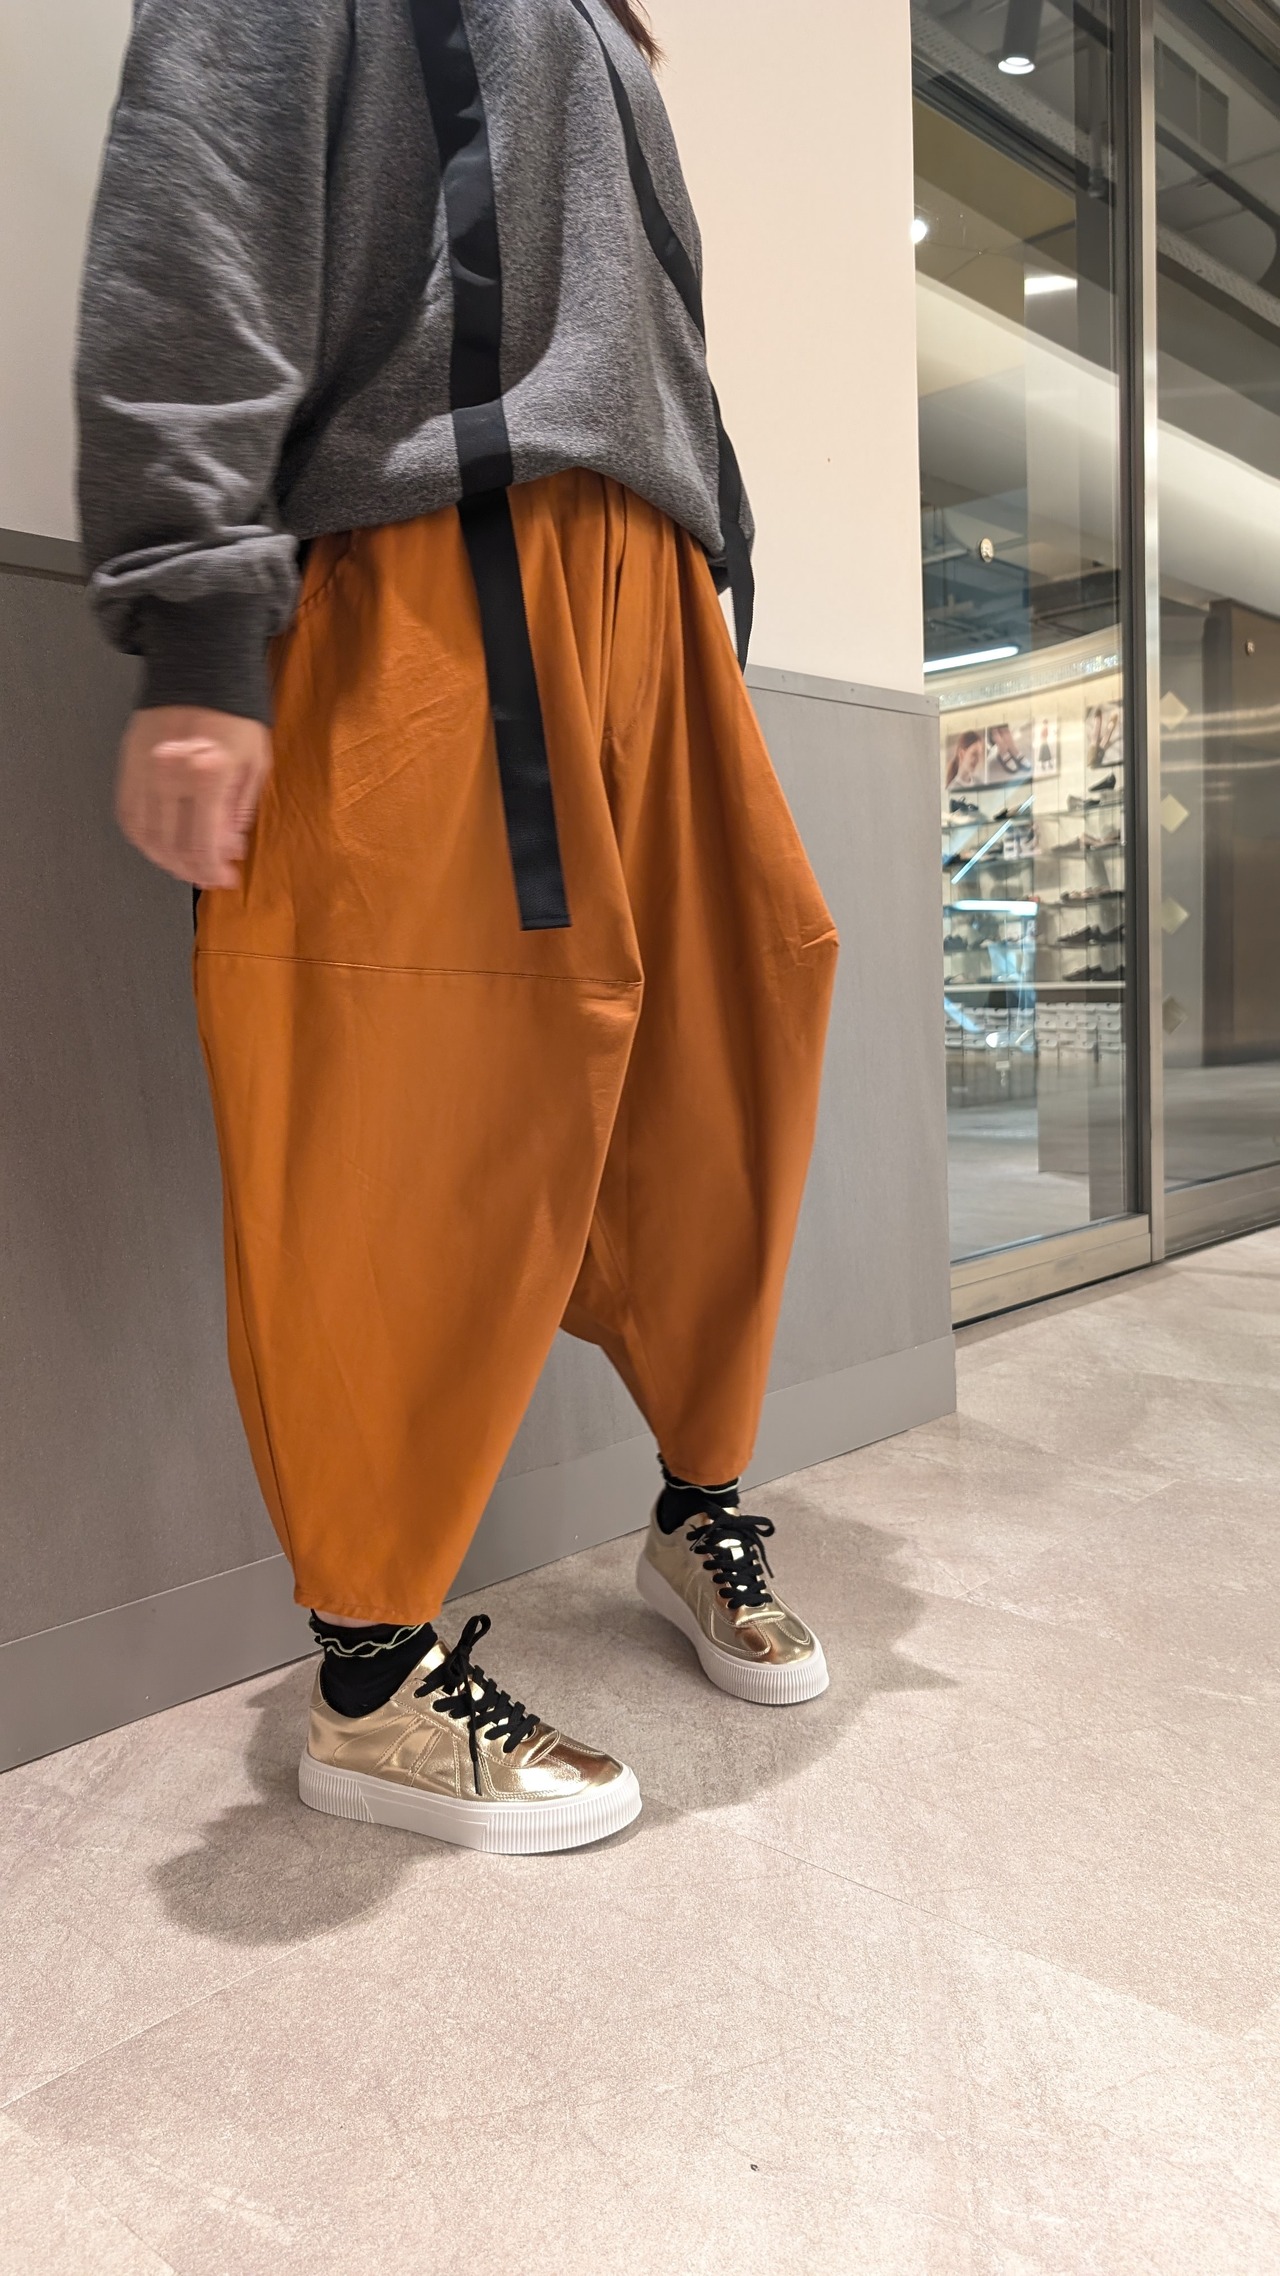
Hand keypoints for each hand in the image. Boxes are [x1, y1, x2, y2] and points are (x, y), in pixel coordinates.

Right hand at [115, 707, 272, 889]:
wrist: (199, 669)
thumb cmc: (235, 718)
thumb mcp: (254, 764)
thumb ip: (238, 811)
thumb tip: (226, 850)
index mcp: (206, 774)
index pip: (201, 844)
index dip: (212, 871)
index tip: (224, 879)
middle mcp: (168, 774)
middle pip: (170, 846)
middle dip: (190, 870)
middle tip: (207, 877)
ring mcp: (143, 769)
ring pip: (144, 834)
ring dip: (164, 859)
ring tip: (185, 865)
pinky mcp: (127, 763)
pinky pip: (128, 812)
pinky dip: (142, 836)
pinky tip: (160, 843)